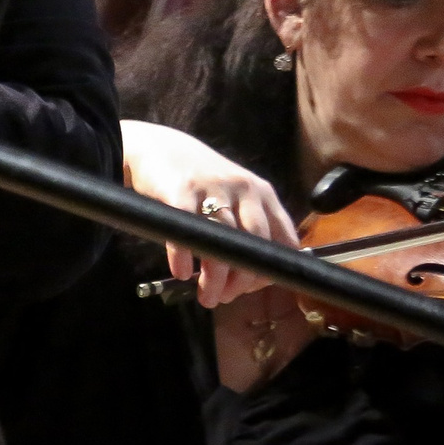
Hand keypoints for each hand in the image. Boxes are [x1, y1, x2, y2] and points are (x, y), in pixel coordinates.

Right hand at [120, 118, 299, 307]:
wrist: (159, 147)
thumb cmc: (201, 179)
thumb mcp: (236, 194)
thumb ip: (250, 225)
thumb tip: (256, 277)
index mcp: (263, 194)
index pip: (283, 240)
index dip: (271, 271)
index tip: (252, 287)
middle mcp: (244, 189)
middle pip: (254, 244)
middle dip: (242, 281)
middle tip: (225, 298)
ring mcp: (212, 188)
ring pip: (222, 242)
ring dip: (214, 278)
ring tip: (206, 296)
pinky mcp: (180, 190)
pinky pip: (187, 232)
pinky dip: (184, 258)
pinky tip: (182, 272)